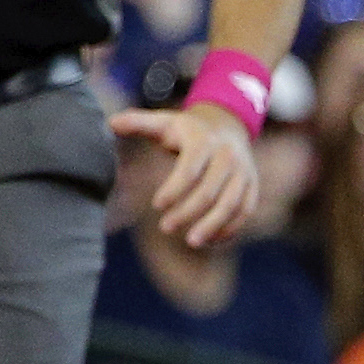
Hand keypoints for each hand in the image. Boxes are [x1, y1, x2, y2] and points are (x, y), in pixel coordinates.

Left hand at [109, 105, 259, 247]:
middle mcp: (228, 156)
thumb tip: (111, 123)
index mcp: (204, 141)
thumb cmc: (187, 129)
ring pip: (232, 204)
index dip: (173, 190)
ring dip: (212, 226)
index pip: (190, 169)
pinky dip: (229, 228)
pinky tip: (210, 240)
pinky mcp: (252, 185)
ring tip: (191, 242)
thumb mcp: (164, 122)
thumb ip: (138, 122)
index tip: (156, 205)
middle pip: (210, 192)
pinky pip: (244, 211)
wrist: (228, 124)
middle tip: (165, 227)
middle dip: (187, 213)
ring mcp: (244, 171)